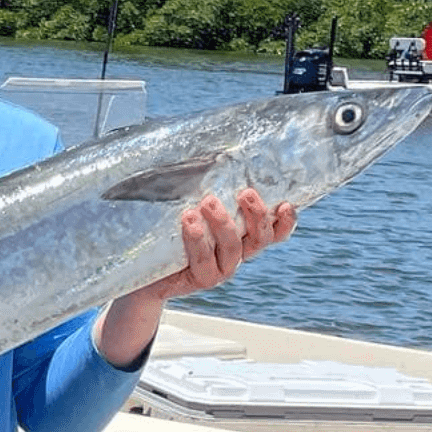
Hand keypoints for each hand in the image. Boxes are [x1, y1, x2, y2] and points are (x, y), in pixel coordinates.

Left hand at [96, 189, 295, 366]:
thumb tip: (207, 152)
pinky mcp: (201, 279)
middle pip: (260, 238)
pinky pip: (204, 260)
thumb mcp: (190, 207)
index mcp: (243, 238)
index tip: (286, 203)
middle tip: (245, 193)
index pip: (274, 232)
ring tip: (207, 202)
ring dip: (223, 222)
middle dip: (257, 214)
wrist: (145, 273)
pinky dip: (198, 239)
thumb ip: (205, 190)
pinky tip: (189, 221)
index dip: (286, 221)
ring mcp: (220, 269)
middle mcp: (236, 254)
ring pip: (233, 247)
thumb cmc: (169, 233)